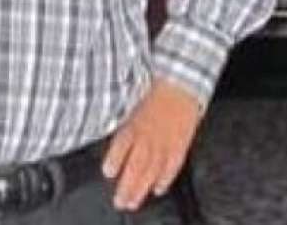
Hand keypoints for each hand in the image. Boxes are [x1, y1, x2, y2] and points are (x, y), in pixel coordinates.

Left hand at [101, 79, 201, 211]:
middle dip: (127, 186)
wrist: (181, 85)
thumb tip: (106, 132)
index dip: (115, 160)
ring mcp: (165, 142)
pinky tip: (158, 189)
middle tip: (120, 201)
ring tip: (134, 202)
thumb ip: (121, 122)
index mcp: (134, 123)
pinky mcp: (180, 145)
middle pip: (136, 165)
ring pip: (152, 171)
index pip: (122, 145)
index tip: (108, 172)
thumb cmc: (154, 91)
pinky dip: (165, 179)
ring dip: (142, 188)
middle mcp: (149, 136)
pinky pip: (172, 166)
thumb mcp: (130, 104)